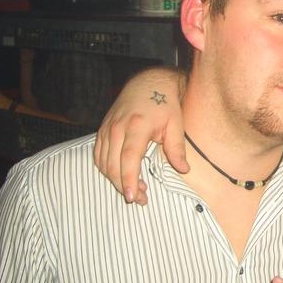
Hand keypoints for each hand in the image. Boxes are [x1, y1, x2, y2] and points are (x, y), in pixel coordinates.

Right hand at [94, 68, 188, 203]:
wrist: (149, 83)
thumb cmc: (165, 104)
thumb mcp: (176, 124)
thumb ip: (177, 148)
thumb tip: (183, 170)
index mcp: (137, 125)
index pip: (128, 158)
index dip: (129, 179)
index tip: (134, 197)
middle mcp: (117, 127)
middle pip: (113, 164)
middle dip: (124, 186)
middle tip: (141, 199)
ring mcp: (107, 128)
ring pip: (103, 162)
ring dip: (115, 180)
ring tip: (136, 189)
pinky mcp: (103, 130)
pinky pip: (99, 155)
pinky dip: (107, 169)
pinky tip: (122, 176)